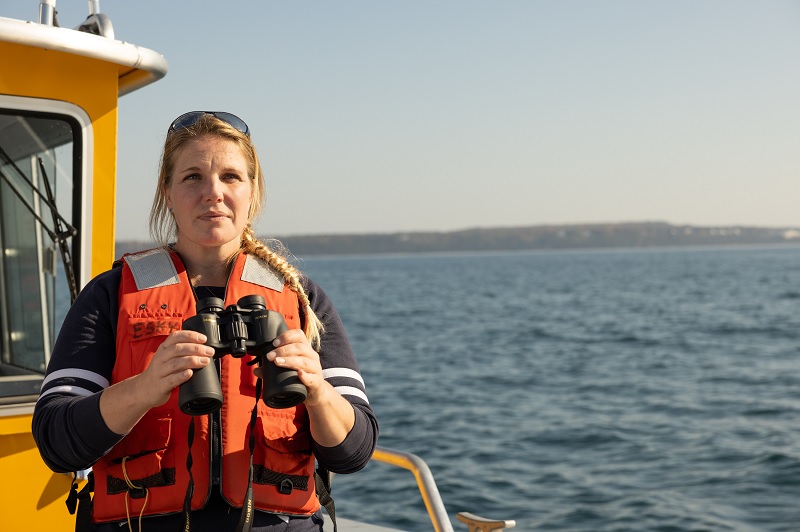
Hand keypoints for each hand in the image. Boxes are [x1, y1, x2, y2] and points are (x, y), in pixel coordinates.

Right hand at [137, 330, 214, 408]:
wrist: (143, 390)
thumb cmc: (161, 372)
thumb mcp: (167, 357)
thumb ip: (181, 351)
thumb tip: (204, 348)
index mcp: (163, 349)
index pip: (175, 337)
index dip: (190, 336)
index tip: (203, 339)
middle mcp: (160, 358)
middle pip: (178, 349)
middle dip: (196, 349)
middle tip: (210, 352)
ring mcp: (159, 372)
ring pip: (175, 363)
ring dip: (192, 361)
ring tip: (205, 361)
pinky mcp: (160, 385)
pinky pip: (171, 380)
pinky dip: (181, 376)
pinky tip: (190, 373)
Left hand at [257, 329, 355, 446]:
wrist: (316, 393)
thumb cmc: (301, 377)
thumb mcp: (289, 369)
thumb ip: (272, 369)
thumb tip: (256, 370)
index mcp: (305, 349)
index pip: (299, 335)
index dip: (287, 336)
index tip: (274, 343)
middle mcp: (312, 356)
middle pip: (300, 347)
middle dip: (283, 350)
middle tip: (270, 356)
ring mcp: (316, 369)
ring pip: (304, 361)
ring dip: (290, 360)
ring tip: (277, 362)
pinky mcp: (317, 382)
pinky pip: (312, 378)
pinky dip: (305, 376)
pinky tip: (299, 374)